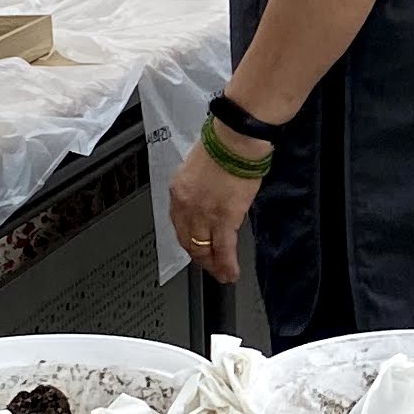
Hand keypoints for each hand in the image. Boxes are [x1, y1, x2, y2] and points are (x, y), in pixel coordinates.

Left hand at [169, 124, 267, 284]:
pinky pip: (223, 249)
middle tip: (207, 266)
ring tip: (221, 274)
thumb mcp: (200, 165)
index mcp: (179, 189)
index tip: (195, 246)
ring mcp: (204, 214)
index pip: (178, 223)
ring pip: (204, 249)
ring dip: (213, 266)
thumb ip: (200, 185)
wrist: (235, 139)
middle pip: (188, 240)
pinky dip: (226, 265)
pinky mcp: (225, 218)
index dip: (188, 239)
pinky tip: (230, 273)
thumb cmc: (224, 143)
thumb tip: (211, 196)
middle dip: (199, 257)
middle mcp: (186, 205)